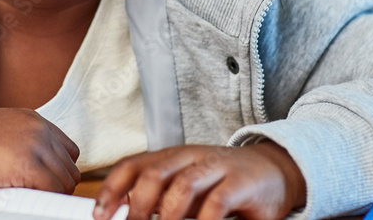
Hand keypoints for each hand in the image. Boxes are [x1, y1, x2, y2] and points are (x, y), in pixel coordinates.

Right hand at [0, 108, 80, 194]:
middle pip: (69, 169)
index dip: (56, 174)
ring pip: (64, 182)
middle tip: (30, 199)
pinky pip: (51, 191)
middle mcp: (37, 128)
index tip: (41, 188)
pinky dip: (39, 202)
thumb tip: (37, 179)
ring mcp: (33, 144)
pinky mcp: (24, 164)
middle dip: (54, 188)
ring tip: (21, 200)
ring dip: (47, 196)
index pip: (67, 152)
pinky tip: (17, 201)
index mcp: (32, 120)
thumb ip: (20, 149)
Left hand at [92, 142, 306, 219]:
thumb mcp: (188, 187)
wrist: (274, 171)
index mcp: (171, 157)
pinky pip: (217, 202)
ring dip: (168, 214)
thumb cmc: (223, 184)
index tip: (98, 214)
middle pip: (154, 172)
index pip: (133, 165)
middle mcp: (190, 157)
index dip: (112, 188)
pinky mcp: (241, 182)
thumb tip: (124, 212)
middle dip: (137, 205)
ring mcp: (217, 166)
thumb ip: (161, 197)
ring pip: (183, 184)